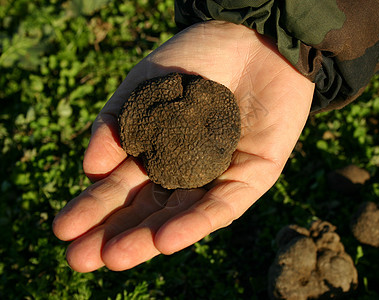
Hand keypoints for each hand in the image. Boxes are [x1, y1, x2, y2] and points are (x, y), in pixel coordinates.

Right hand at [53, 21, 314, 271]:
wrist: (251, 36)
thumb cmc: (196, 57)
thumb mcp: (144, 85)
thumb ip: (117, 124)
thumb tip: (90, 170)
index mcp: (157, 151)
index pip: (123, 187)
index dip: (94, 208)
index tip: (64, 228)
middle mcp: (185, 170)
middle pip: (148, 209)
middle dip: (115, 233)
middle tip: (79, 259)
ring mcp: (217, 175)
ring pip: (181, 215)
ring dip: (148, 237)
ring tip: (115, 256)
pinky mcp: (252, 176)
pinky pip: (223, 206)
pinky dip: (195, 223)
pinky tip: (164, 241)